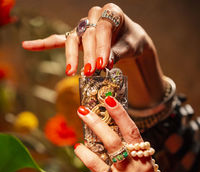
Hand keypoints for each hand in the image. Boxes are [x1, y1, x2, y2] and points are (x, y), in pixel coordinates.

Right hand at [22, 3, 164, 106]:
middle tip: (90, 72)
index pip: (103, 28)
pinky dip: (43, 44)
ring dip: (71, 56)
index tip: (103, 65)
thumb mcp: (131, 47)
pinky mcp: (76, 38)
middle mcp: (95, 17)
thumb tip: (106, 63)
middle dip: (88, 55)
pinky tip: (27, 46)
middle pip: (87, 34)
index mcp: (111, 13)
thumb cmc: (131, 41)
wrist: (129, 39)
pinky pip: (58, 40)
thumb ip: (118, 53)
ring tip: (70, 72)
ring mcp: (83, 27)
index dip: (102, 47)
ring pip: (73, 39)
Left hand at [74, 98, 154, 171]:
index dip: (119, 114)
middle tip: (82, 111)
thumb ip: (134, 157)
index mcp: (143, 161)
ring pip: (94, 162)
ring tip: (78, 147)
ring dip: (83, 152)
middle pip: (111, 141)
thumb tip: (113, 138)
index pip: (131, 132)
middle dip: (95, 123)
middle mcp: (132, 171)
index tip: (108, 99)